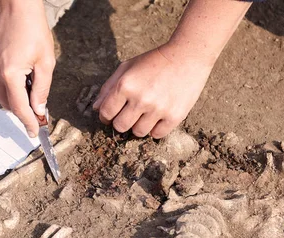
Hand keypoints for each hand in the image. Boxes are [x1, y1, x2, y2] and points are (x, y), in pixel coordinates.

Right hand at [0, 0, 54, 136]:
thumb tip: (38, 109)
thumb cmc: (33, 29)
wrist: (16, 5)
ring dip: (15, 98)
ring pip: (0, 94)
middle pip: (7, 104)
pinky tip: (21, 75)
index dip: (28, 123)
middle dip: (22, 111)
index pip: (19, 108)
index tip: (34, 132)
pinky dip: (8, 85)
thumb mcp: (46, 62)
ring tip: (31, 89)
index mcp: (10, 75)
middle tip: (38, 114)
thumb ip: (42, 89)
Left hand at [93, 45, 212, 138]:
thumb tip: (96, 109)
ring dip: (139, 125)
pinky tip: (158, 117)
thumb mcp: (127, 67)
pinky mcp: (174, 116)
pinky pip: (157, 135)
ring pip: (138, 132)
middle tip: (129, 114)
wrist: (187, 57)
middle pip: (120, 127)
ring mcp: (158, 109)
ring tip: (145, 113)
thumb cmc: (154, 62)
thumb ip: (109, 87)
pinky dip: (155, 129)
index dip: (106, 116)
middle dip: (122, 122)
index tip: (112, 114)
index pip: (106, 113)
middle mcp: (141, 99)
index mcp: (126, 85)